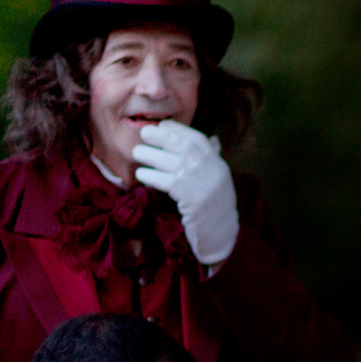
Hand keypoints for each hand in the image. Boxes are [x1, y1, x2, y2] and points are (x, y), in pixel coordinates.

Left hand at [133, 121, 239, 264]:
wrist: (223, 235)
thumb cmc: (216, 208)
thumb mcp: (218, 180)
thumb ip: (210, 162)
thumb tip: (207, 141)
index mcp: (218, 163)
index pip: (198, 139)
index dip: (179, 130)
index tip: (162, 126)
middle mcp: (211, 169)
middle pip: (182, 146)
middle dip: (161, 137)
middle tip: (144, 133)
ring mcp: (201, 182)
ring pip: (171, 161)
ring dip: (150, 155)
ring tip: (137, 153)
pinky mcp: (190, 197)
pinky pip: (165, 181)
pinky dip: (150, 176)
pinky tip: (141, 174)